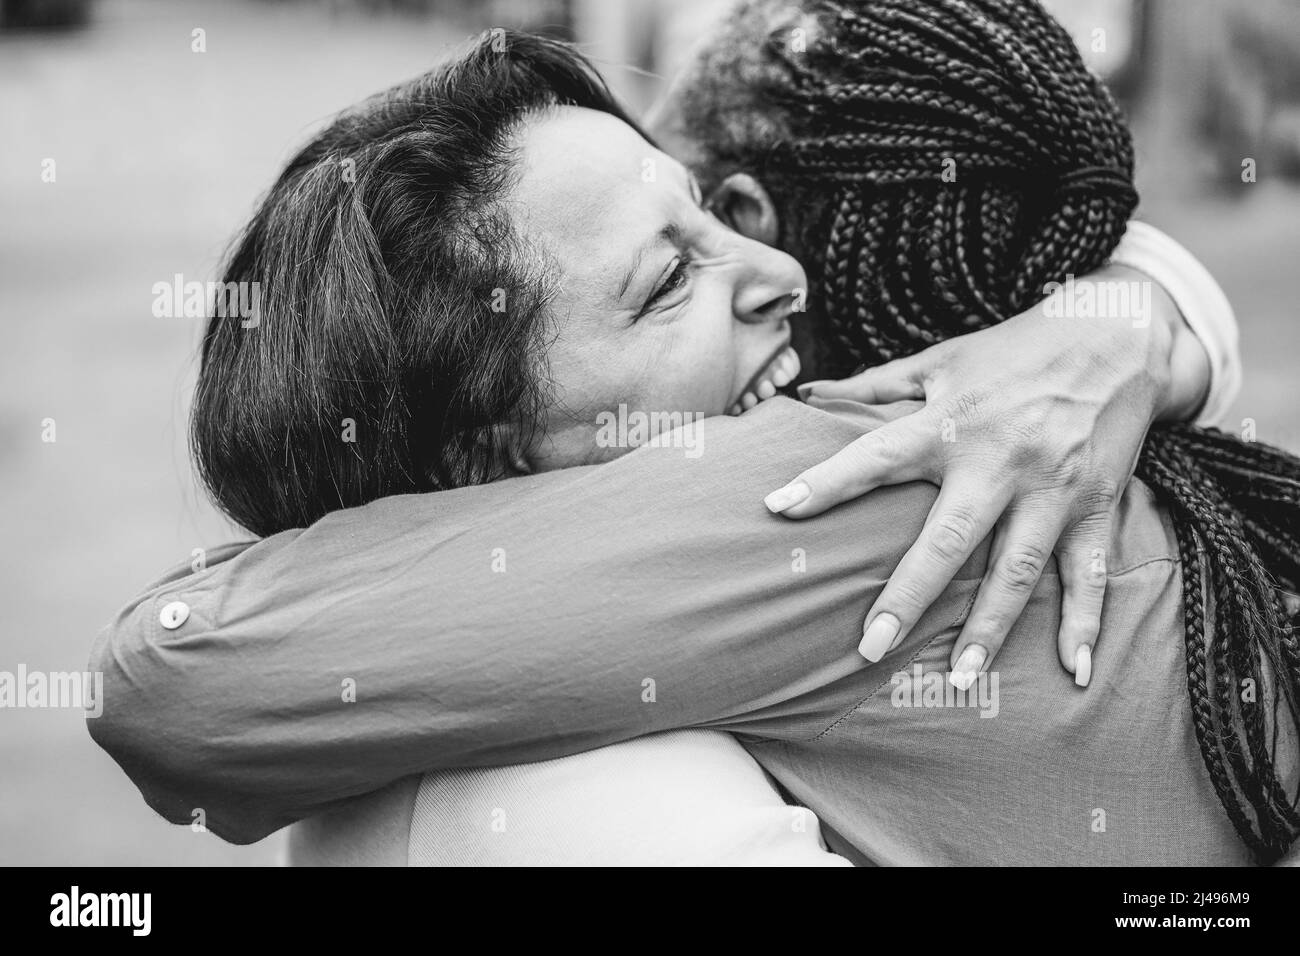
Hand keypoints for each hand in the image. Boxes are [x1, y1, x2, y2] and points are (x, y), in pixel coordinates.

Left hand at [763, 265, 1209, 686]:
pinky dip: (1085, 622)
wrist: (1119, 334)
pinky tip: (1075, 670)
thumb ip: (875, 384)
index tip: (779, 508)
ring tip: (960, 678)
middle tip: (870, 647)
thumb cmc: (1014, 350)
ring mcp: (1050, 487)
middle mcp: (998, 461)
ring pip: (1015, 569)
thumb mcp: (941, 358)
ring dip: (989, 628)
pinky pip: (1088, 572)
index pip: (876, 456)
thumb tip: (808, 391)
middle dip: (908, 595)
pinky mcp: (1095, 503)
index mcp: (950, 423)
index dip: (827, 481)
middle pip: (947, 538)